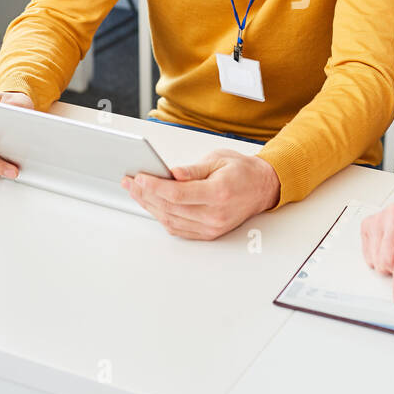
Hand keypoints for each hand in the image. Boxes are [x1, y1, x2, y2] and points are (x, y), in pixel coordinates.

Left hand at [121, 149, 279, 239]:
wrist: (263, 188)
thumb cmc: (243, 171)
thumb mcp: (218, 159)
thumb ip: (192, 170)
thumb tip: (171, 173)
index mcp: (219, 193)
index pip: (177, 193)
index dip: (154, 186)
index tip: (139, 177)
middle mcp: (215, 214)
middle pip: (170, 207)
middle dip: (145, 194)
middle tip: (130, 182)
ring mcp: (212, 227)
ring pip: (170, 220)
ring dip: (149, 206)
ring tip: (136, 192)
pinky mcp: (209, 233)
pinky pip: (178, 228)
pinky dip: (162, 217)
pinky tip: (151, 205)